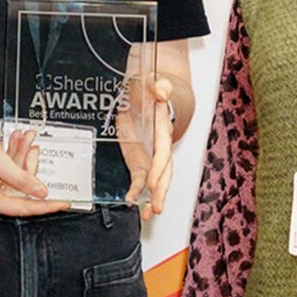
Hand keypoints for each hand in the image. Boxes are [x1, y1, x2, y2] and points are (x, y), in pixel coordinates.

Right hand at [0, 119, 69, 217]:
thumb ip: (22, 178)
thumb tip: (41, 192)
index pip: (23, 207)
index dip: (46, 205)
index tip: (63, 203)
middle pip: (19, 190)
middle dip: (28, 166)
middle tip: (33, 148)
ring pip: (15, 180)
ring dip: (20, 158)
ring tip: (24, 140)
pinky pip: (7, 175)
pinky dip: (13, 160)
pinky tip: (16, 145)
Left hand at [120, 77, 174, 220]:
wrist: (141, 95)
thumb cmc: (147, 89)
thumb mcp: (150, 82)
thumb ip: (158, 85)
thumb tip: (162, 91)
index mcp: (162, 129)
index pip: (163, 152)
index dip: (159, 168)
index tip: (154, 182)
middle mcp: (159, 146)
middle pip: (165, 172)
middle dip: (161, 191)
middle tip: (157, 207)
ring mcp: (150, 155)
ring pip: (155, 181)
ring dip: (153, 198)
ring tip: (149, 214)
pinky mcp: (139, 160)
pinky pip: (140, 179)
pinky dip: (136, 191)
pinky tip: (131, 200)